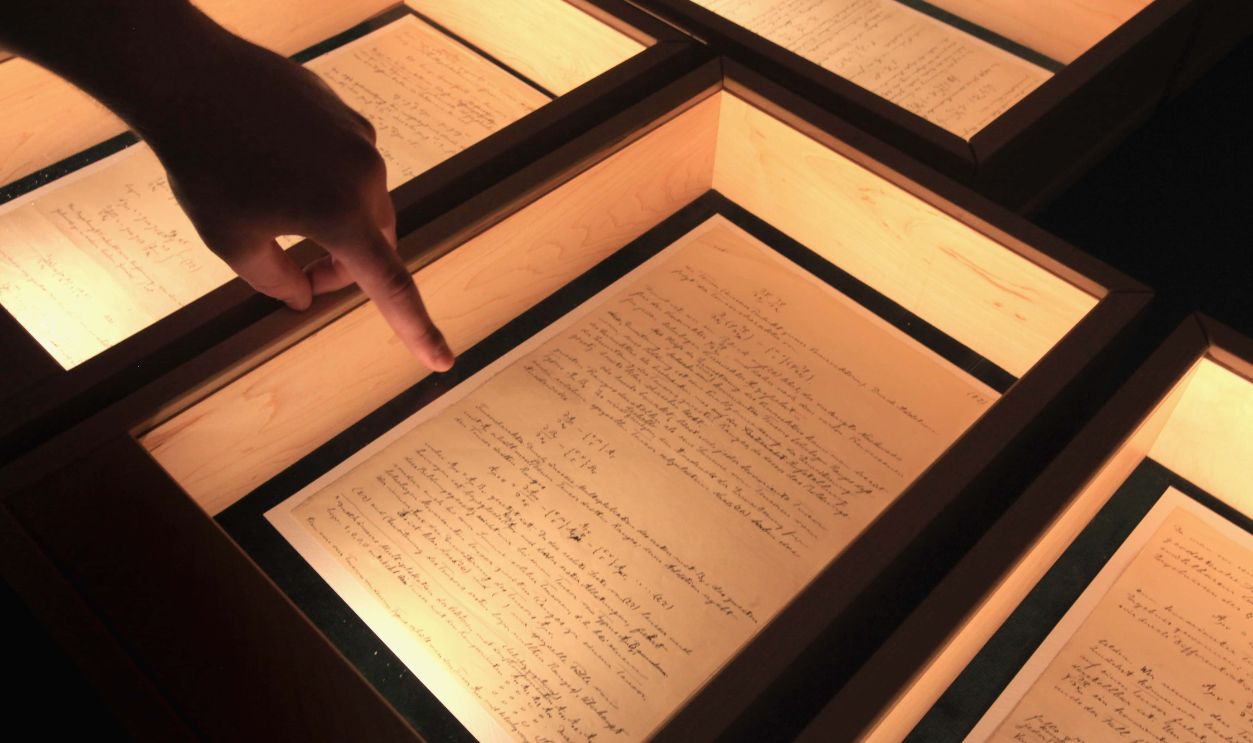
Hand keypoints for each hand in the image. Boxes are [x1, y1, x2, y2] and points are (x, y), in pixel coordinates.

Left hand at [144, 27, 454, 371]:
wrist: (190, 79)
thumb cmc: (205, 166)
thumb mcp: (231, 241)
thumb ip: (276, 280)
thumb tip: (304, 295)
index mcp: (341, 216)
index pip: (391, 286)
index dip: (417, 328)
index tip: (443, 361)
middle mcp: (365, 177)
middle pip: (377, 242)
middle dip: (345, 268)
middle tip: (301, 277)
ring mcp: (360, 141)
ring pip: (366, 203)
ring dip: (338, 223)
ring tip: (282, 214)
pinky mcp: (348, 116)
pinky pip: (353, 165)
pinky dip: (330, 183)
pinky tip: (284, 172)